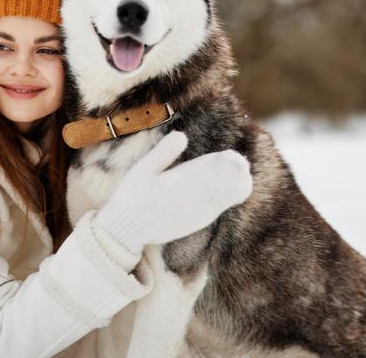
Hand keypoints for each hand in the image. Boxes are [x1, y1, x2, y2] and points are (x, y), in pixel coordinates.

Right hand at [93, 130, 252, 253]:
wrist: (129, 229)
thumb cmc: (133, 196)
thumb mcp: (143, 169)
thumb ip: (163, 153)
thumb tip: (182, 135)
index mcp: (185, 181)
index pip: (219, 170)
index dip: (229, 161)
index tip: (228, 155)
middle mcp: (197, 198)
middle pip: (231, 182)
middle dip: (236, 170)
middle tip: (233, 161)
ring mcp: (201, 211)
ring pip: (230, 195)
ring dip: (236, 182)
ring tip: (233, 172)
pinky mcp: (200, 220)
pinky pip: (222, 206)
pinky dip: (228, 194)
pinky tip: (225, 186)